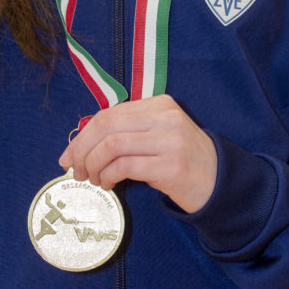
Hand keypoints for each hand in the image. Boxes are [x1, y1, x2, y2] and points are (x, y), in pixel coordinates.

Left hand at [59, 95, 216, 214]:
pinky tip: (108, 184)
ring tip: (93, 179)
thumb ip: (128, 133)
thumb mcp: (156, 137)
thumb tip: (81, 146)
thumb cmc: (181, 161)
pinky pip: (125, 166)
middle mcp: (165, 117)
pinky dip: (108, 176)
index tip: (68, 155)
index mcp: (159, 104)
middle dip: (83, 149)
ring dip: (94, 165)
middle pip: (107, 125)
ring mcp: (170, 140)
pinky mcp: (171, 166)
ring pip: (112, 145)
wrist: (219, 182)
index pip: (110, 114)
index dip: (83, 135)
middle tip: (75, 169)